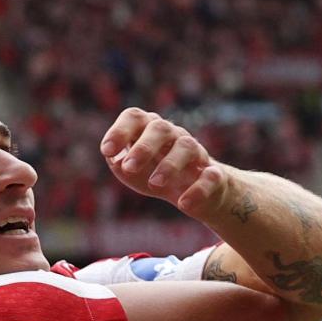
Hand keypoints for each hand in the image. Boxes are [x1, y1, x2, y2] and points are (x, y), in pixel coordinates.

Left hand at [99, 108, 230, 217]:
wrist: (195, 194)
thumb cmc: (154, 174)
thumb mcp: (131, 171)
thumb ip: (118, 163)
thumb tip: (115, 159)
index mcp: (150, 130)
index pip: (135, 117)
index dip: (120, 131)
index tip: (107, 151)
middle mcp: (174, 135)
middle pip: (160, 128)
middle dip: (143, 147)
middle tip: (129, 167)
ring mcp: (196, 153)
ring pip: (186, 147)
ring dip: (169, 165)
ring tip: (154, 184)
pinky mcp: (214, 174)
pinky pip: (210, 176)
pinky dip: (197, 190)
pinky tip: (183, 204)